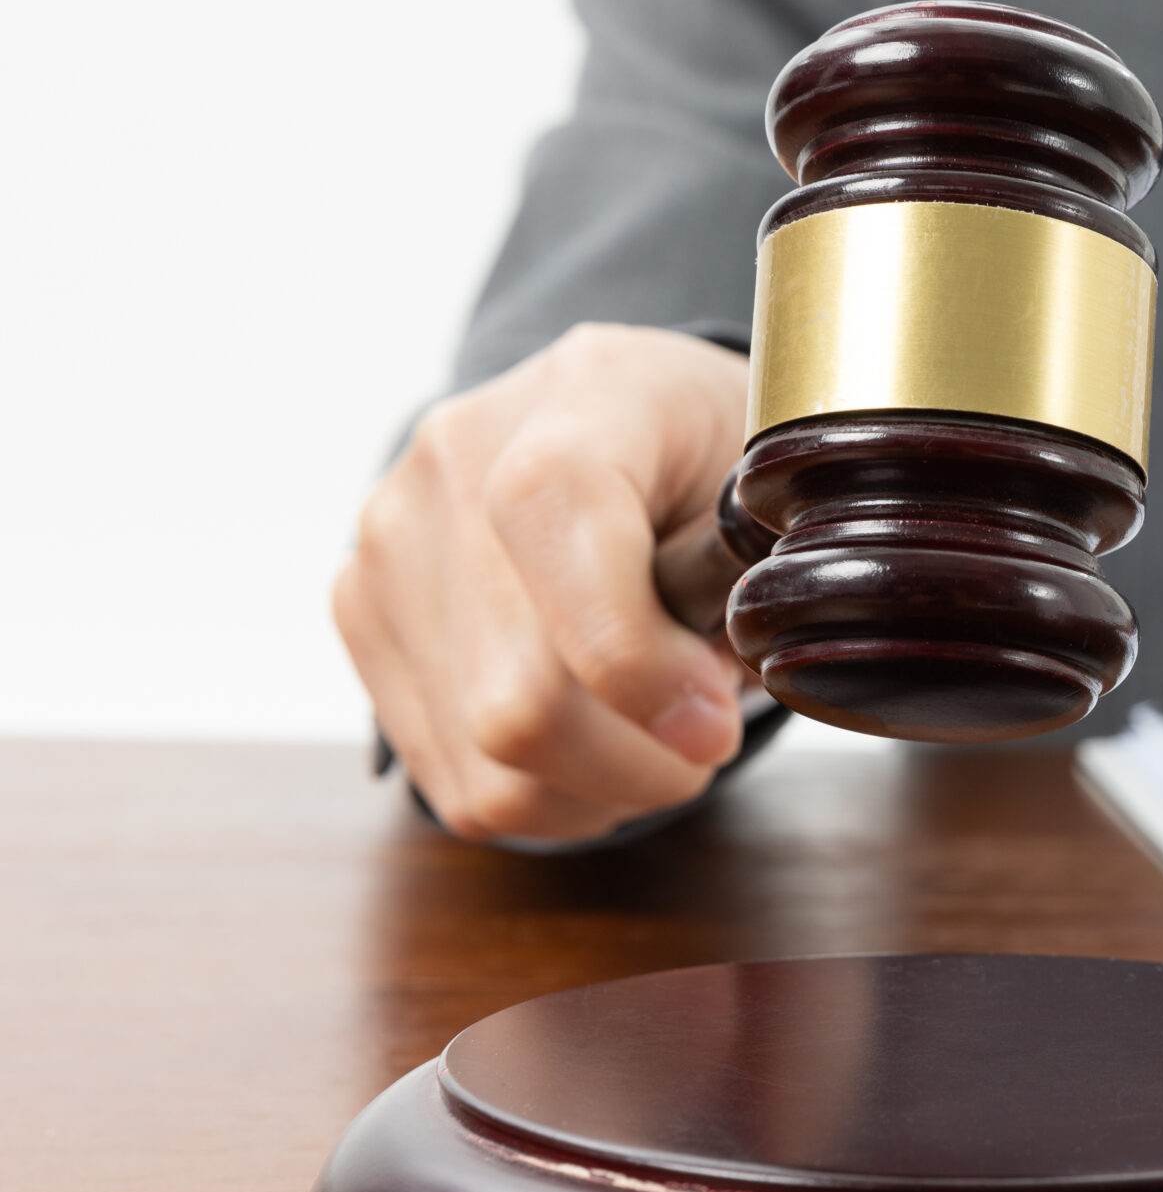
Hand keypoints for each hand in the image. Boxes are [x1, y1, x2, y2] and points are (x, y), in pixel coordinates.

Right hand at [333, 324, 751, 845]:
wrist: (613, 422)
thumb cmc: (712, 457)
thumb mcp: (772, 482)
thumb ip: (755, 574)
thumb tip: (701, 706)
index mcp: (584, 393)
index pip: (549, 516)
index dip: (635, 658)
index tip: (714, 721)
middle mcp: (454, 460)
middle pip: (517, 692)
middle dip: (642, 758)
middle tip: (706, 738)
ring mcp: (389, 541)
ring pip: (486, 757)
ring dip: (602, 788)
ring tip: (655, 739)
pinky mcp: (361, 615)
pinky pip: (454, 781)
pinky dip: (550, 798)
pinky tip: (598, 750)